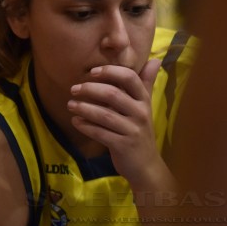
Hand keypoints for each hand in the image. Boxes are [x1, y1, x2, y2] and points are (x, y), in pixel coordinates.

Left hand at [68, 59, 166, 188]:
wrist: (146, 166)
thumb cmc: (140, 132)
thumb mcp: (146, 107)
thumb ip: (146, 83)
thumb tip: (155, 59)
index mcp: (144, 100)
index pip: (130, 78)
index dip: (111, 72)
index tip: (93, 72)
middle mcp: (140, 113)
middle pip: (113, 94)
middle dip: (90, 89)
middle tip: (74, 89)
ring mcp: (132, 130)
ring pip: (104, 114)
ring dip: (84, 108)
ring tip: (70, 104)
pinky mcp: (123, 146)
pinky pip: (100, 133)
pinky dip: (86, 126)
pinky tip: (76, 121)